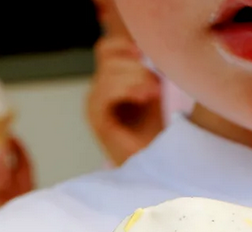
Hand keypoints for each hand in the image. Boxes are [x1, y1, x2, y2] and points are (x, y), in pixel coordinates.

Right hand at [87, 0, 163, 165]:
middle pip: (109, 60)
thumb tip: (148, 50)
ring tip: (153, 94)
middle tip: (156, 86)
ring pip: (108, 75)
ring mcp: (94, 107)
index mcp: (109, 83)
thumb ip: (146, 73)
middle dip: (136, 67)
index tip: (144, 53)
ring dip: (135, 79)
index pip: (106, 49)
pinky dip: (127, 90)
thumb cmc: (157, 134)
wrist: (156, 167)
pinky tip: (145, 98)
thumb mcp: (153, 94)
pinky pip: (105, 94)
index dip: (123, 45)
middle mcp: (97, 93)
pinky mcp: (98, 121)